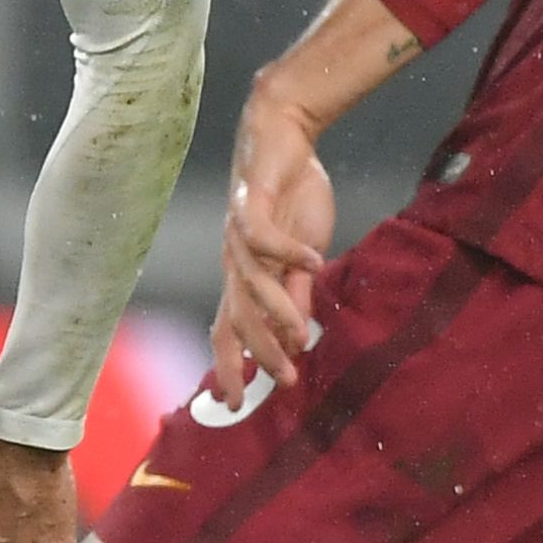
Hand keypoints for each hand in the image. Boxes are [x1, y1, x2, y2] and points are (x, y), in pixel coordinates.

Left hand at [211, 83, 334, 405]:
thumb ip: (299, 292)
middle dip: (257, 352)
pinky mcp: (248, 203)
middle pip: (235, 315)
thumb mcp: (303, 255)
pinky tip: (315, 261)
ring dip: (274, 311)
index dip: (228, 365)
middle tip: (283, 380)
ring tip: (300, 334)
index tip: (236, 404)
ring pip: (248, 283)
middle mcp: (233, 260)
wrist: (281, 137)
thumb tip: (300, 335)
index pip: (227, 329)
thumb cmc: (292, 198)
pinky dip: (287, 251)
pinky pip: (261, 235)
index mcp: (243, 275)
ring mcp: (238, 233)